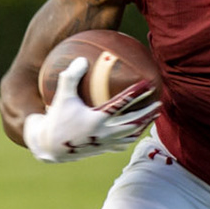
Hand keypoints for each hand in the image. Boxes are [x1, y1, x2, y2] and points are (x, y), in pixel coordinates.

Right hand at [22, 56, 158, 162]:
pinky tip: (137, 130)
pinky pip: (123, 143)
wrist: (49, 147)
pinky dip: (133, 136)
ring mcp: (105, 143)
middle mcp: (103, 133)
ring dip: (144, 125)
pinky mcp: (103, 149)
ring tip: (154, 116)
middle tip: (159, 101)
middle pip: (133, 122)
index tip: (148, 83)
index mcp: (95, 120)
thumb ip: (71, 77)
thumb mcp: (61, 96)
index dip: (136, 93)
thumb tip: (82, 59)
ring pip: (131, 135)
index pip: (121, 104)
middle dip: (147, 112)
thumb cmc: (55, 118)